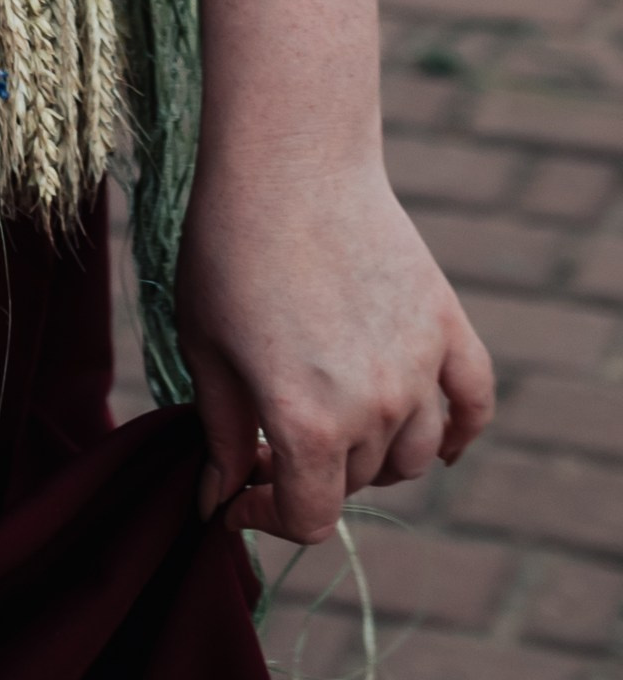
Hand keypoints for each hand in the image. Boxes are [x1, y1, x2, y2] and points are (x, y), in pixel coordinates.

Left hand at [177, 146, 494, 542]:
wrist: (288, 161)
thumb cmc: (228, 249)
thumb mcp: (205, 348)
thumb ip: (221, 436)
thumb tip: (216, 502)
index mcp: (306, 423)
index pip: (308, 518)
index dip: (268, 518)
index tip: (242, 496)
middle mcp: (374, 406)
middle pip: (354, 481)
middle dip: (310, 472)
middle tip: (271, 438)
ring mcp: (419, 367)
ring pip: (412, 453)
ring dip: (374, 455)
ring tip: (335, 424)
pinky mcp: (447, 325)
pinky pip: (474, 404)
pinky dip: (459, 431)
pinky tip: (441, 443)